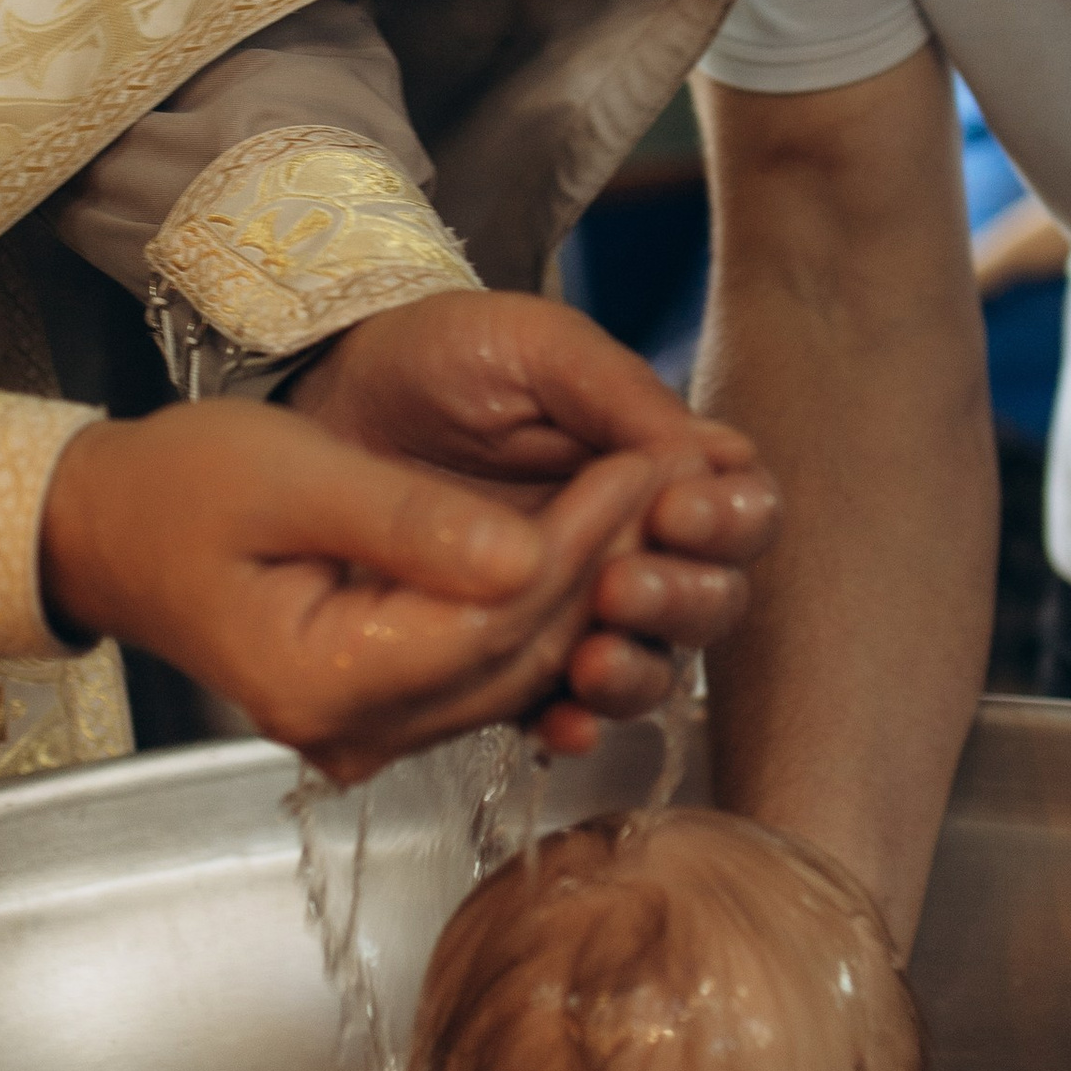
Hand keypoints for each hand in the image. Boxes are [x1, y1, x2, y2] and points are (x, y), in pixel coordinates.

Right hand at [38, 399, 661, 783]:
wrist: (107, 530)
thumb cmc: (182, 487)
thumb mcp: (291, 478)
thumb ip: (407, 523)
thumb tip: (529, 554)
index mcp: (321, 680)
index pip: (491, 622)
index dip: (581, 543)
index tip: (643, 462)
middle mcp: (352, 729)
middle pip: (516, 657)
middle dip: (603, 566)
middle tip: (673, 476)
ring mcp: (367, 730)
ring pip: (514, 672)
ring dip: (587, 593)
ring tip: (647, 503)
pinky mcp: (382, 706)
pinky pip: (484, 672)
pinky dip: (541, 615)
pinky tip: (592, 552)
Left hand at [286, 293, 777, 748]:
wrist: (329, 404)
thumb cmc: (436, 358)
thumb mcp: (531, 346)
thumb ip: (620, 392)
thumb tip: (706, 460)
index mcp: (660, 465)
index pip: (742, 509)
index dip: (730, 522)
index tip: (678, 513)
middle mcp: (635, 545)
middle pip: (712, 600)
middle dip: (685, 602)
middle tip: (624, 587)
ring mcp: (577, 609)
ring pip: (652, 666)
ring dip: (636, 673)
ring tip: (590, 663)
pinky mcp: (513, 656)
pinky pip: (560, 706)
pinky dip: (570, 724)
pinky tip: (557, 724)